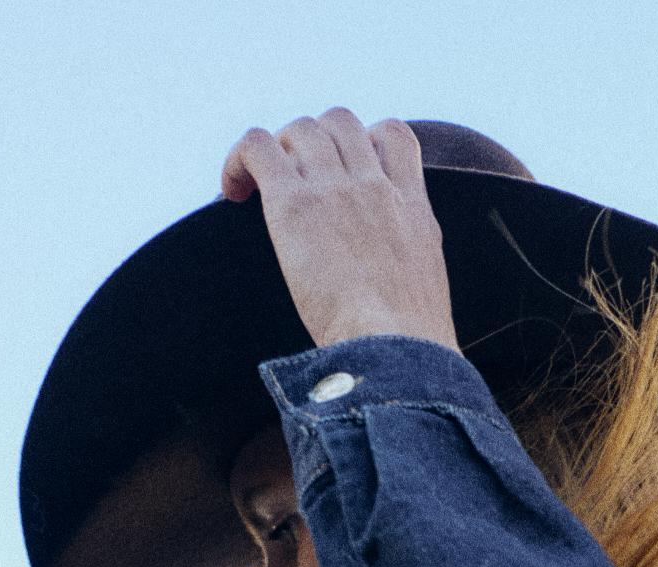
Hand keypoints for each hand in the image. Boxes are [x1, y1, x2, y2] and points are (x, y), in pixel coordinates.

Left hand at [220, 111, 458, 354]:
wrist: (398, 353)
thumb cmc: (410, 349)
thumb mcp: (425, 292)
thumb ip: (405, 266)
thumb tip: (385, 295)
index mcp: (412, 208)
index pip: (395, 136)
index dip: (365, 141)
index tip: (347, 171)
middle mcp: (375, 187)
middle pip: (340, 122)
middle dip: (315, 142)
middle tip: (297, 183)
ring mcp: (336, 190)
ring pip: (300, 129)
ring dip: (278, 152)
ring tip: (261, 192)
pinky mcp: (294, 203)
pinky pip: (256, 147)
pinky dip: (239, 160)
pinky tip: (232, 192)